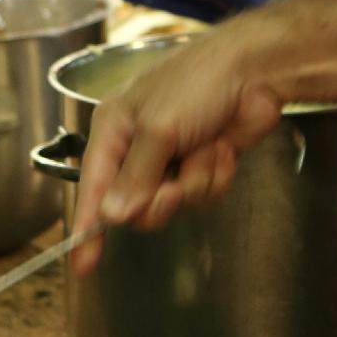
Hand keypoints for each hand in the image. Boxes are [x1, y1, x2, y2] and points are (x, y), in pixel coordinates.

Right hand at [71, 23, 283, 271]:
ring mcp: (172, 158)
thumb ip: (135, 176)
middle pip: (136, 207)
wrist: (254, 71)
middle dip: (160, 201)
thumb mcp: (159, 127)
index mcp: (113, 130)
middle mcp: (138, 147)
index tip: (82, 265)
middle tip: (174, 188)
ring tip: (206, 149)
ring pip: (174, 204)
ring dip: (196, 180)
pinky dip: (216, 174)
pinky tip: (223, 149)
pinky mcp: (203, 164)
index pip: (93, 188)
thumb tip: (111, 215)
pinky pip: (202, 194)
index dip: (87, 228)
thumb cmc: (198, 81)